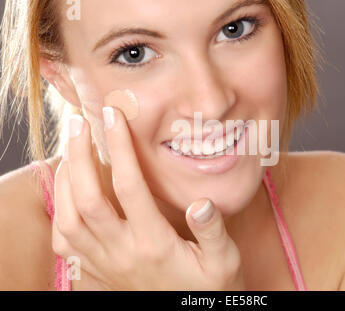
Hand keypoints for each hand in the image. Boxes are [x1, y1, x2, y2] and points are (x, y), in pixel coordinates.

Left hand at [52, 107, 245, 289]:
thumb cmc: (209, 287)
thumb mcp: (225, 261)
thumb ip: (213, 232)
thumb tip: (201, 202)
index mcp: (155, 245)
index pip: (130, 188)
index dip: (120, 147)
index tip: (114, 116)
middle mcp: (123, 253)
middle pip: (87, 200)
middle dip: (79, 155)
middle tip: (79, 122)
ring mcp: (106, 264)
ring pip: (69, 220)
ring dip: (65, 181)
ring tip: (71, 150)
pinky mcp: (98, 272)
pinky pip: (66, 243)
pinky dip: (60, 212)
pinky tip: (69, 192)